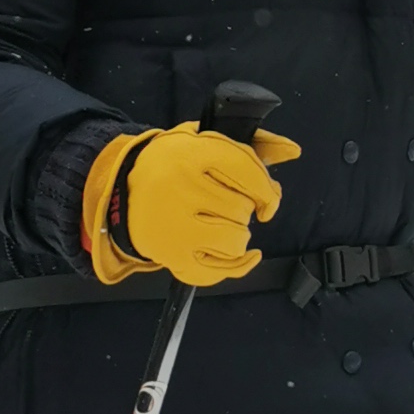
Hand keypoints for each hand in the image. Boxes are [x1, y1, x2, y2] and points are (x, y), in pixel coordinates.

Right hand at [84, 121, 301, 285]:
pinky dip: (238, 265)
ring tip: (223, 224)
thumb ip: (253, 144)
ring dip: (239, 234)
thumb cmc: (173, 165)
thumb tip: (293, 150)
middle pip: (243, 207)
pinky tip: (243, 254)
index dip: (267, 188)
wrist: (120, 191)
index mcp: (189, 153)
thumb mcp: (206, 142)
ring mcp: (175, 226)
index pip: (246, 170)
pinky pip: (219, 271)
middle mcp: (180, 189)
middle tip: (227, 204)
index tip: (268, 197)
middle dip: (245, 208)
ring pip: (235, 239)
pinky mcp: (173, 256)